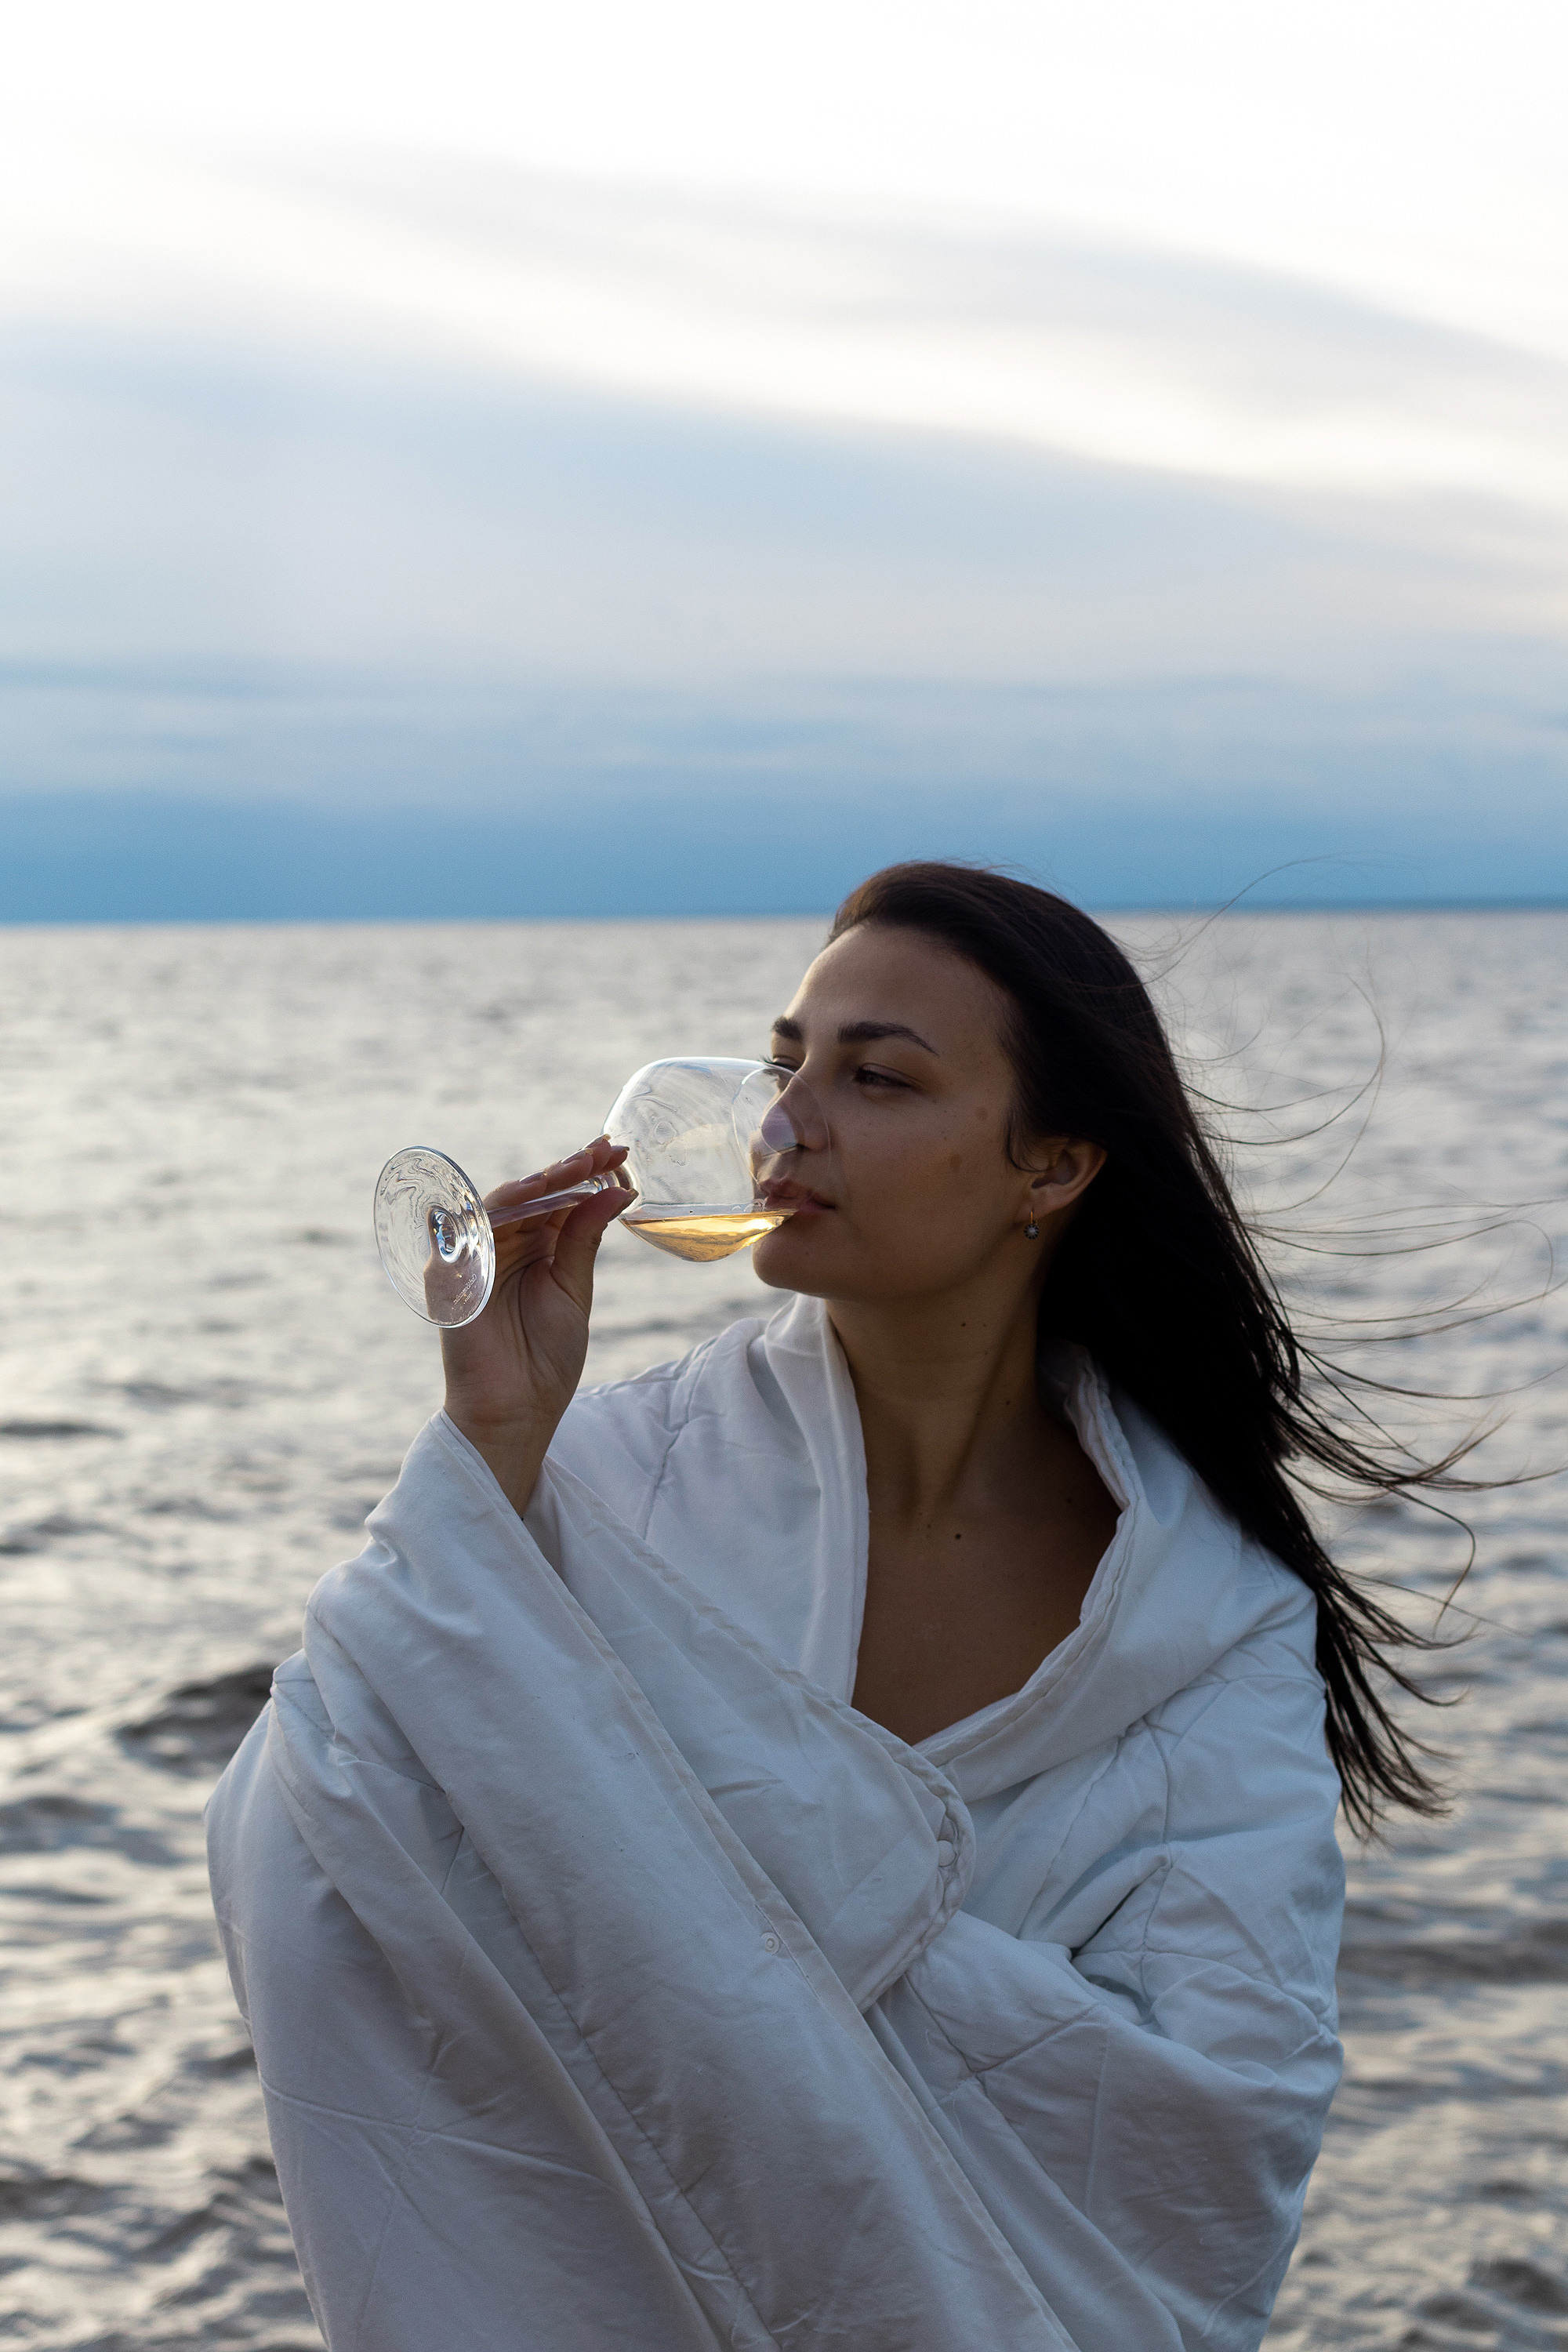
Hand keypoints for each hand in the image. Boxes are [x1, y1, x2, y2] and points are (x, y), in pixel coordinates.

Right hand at [439, 1137, 633, 1514]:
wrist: (515, 1413)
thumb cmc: (546, 1360)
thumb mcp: (574, 1291)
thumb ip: (584, 1240)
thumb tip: (618, 1191)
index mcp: (534, 1251)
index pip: (558, 1201)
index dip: (585, 1174)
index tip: (617, 1150)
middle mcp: (503, 1247)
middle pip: (534, 1195)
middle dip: (570, 1167)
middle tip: (607, 1146)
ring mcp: (476, 1257)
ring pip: (506, 1203)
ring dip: (544, 1181)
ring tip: (582, 1164)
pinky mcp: (452, 1273)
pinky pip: (474, 1229)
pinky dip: (506, 1208)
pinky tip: (537, 1190)